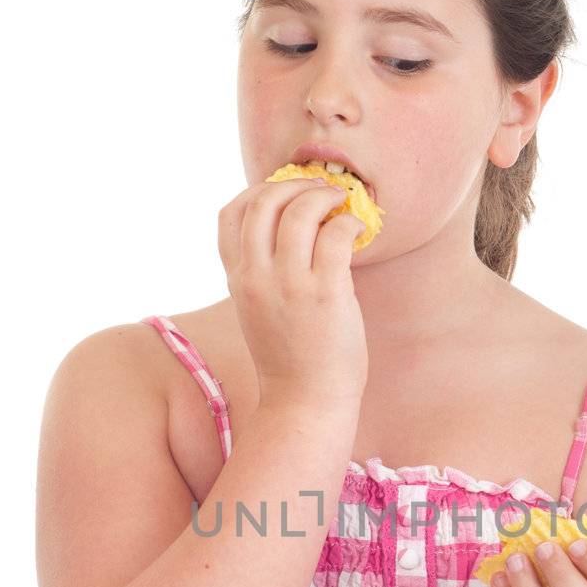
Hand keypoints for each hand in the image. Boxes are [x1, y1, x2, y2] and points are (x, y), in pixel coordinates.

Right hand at [218, 176, 368, 410]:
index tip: (285, 191)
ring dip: (324, 196)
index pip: (230, 215)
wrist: (304, 402)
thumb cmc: (291, 359)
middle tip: (321, 189)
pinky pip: (335, 236)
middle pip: (263, 202)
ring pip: (299, 211)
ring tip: (342, 201)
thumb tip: (294, 230)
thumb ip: (263, 273)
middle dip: (294, 184)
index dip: (257, 190)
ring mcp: (288, 285)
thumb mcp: (259, 310)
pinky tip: (357, 231)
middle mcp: (256, 277)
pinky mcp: (324, 294)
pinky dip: (348, 223)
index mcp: (238, 279)